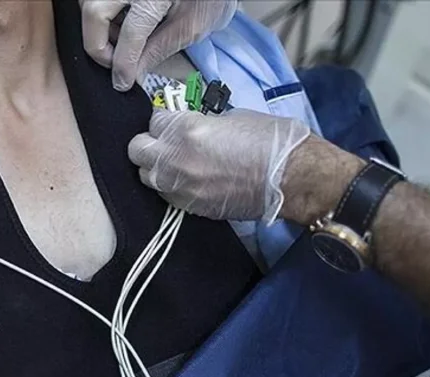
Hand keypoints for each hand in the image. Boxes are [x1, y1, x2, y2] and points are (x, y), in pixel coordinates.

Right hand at [80, 0, 238, 90]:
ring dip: (98, 26)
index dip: (122, 65)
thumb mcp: (191, 25)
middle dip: (98, 44)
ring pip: (89, 3)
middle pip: (93, 13)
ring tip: (120, 41)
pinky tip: (121, 22)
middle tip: (114, 62)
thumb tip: (135, 72)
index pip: (129, 36)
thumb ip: (159, 48)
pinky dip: (104, 12)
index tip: (122, 82)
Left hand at [128, 108, 310, 221]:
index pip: (154, 119)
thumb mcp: (231, 117)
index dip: (166, 118)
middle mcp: (175, 160)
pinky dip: (171, 185)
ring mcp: (181, 187)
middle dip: (150, 141)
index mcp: (186, 130)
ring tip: (176, 162)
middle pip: (137, 149)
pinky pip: (165, 194)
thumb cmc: (271, 142)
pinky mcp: (190, 207)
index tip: (175, 120)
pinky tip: (188, 179)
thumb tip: (189, 126)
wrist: (292, 178)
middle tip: (167, 140)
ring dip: (156, 166)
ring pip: (146, 175)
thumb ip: (201, 122)